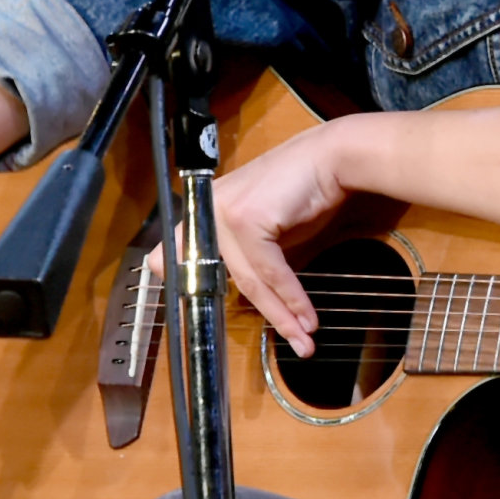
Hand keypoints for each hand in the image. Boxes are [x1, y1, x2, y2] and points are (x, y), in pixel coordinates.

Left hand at [192, 118, 363, 358]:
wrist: (330, 158)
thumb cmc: (301, 191)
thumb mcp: (263, 227)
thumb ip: (245, 254)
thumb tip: (245, 294)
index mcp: (203, 213)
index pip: (169, 255)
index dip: (180, 289)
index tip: (195, 321)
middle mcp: (206, 212)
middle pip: (222, 280)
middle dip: (260, 315)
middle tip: (284, 339)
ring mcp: (224, 214)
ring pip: (249, 281)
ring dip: (282, 314)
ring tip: (303, 338)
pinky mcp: (247, 219)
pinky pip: (271, 272)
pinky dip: (292, 298)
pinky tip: (306, 316)